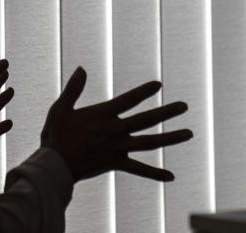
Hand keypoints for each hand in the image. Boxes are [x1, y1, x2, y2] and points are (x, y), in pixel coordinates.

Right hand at [40, 66, 191, 181]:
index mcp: (103, 114)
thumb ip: (74, 88)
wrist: (56, 165)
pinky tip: (171, 176)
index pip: (129, 100)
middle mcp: (116, 130)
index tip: (158, 85)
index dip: (144, 91)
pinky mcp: (117, 163)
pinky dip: (155, 173)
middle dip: (167, 112)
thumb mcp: (61, 108)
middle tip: (184, 106)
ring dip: (171, 137)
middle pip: (147, 119)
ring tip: (189, 133)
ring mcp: (119, 148)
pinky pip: (140, 169)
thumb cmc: (56, 134)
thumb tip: (82, 68)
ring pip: (150, 142)